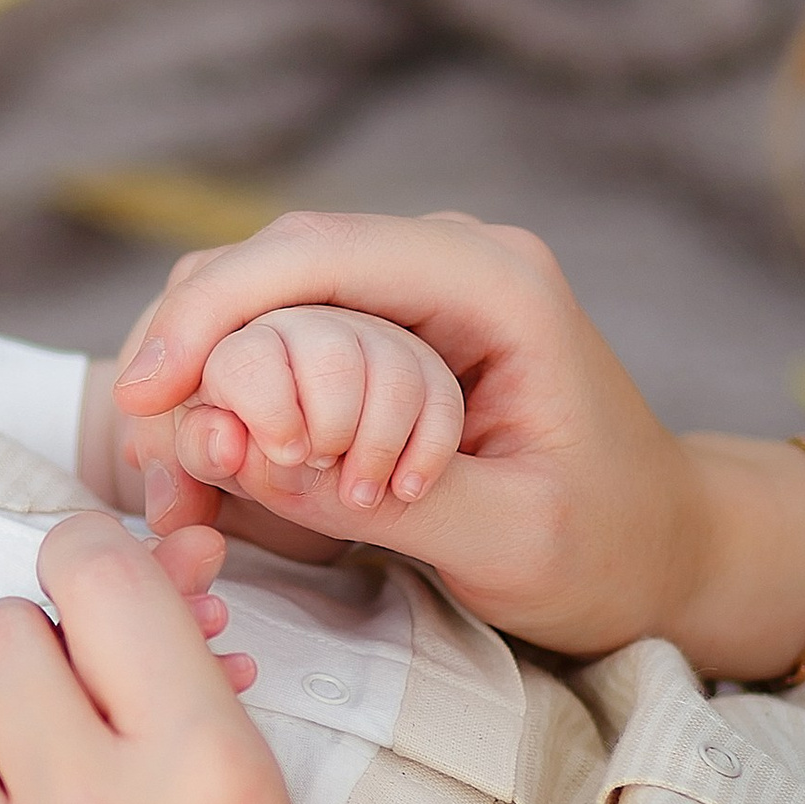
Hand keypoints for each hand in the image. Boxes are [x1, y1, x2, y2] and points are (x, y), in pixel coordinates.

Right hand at [115, 210, 713, 657]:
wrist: (669, 547)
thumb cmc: (609, 550)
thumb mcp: (508, 542)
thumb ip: (380, 501)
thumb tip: (237, 458)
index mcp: (496, 285)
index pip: (320, 252)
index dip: (215, 310)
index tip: (146, 390)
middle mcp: (451, 259)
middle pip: (275, 257)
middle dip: (189, 336)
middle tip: (136, 437)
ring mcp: (418, 288)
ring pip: (267, 288)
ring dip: (201, 361)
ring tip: (158, 454)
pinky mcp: (394, 329)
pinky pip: (286, 328)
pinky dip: (230, 380)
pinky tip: (199, 446)